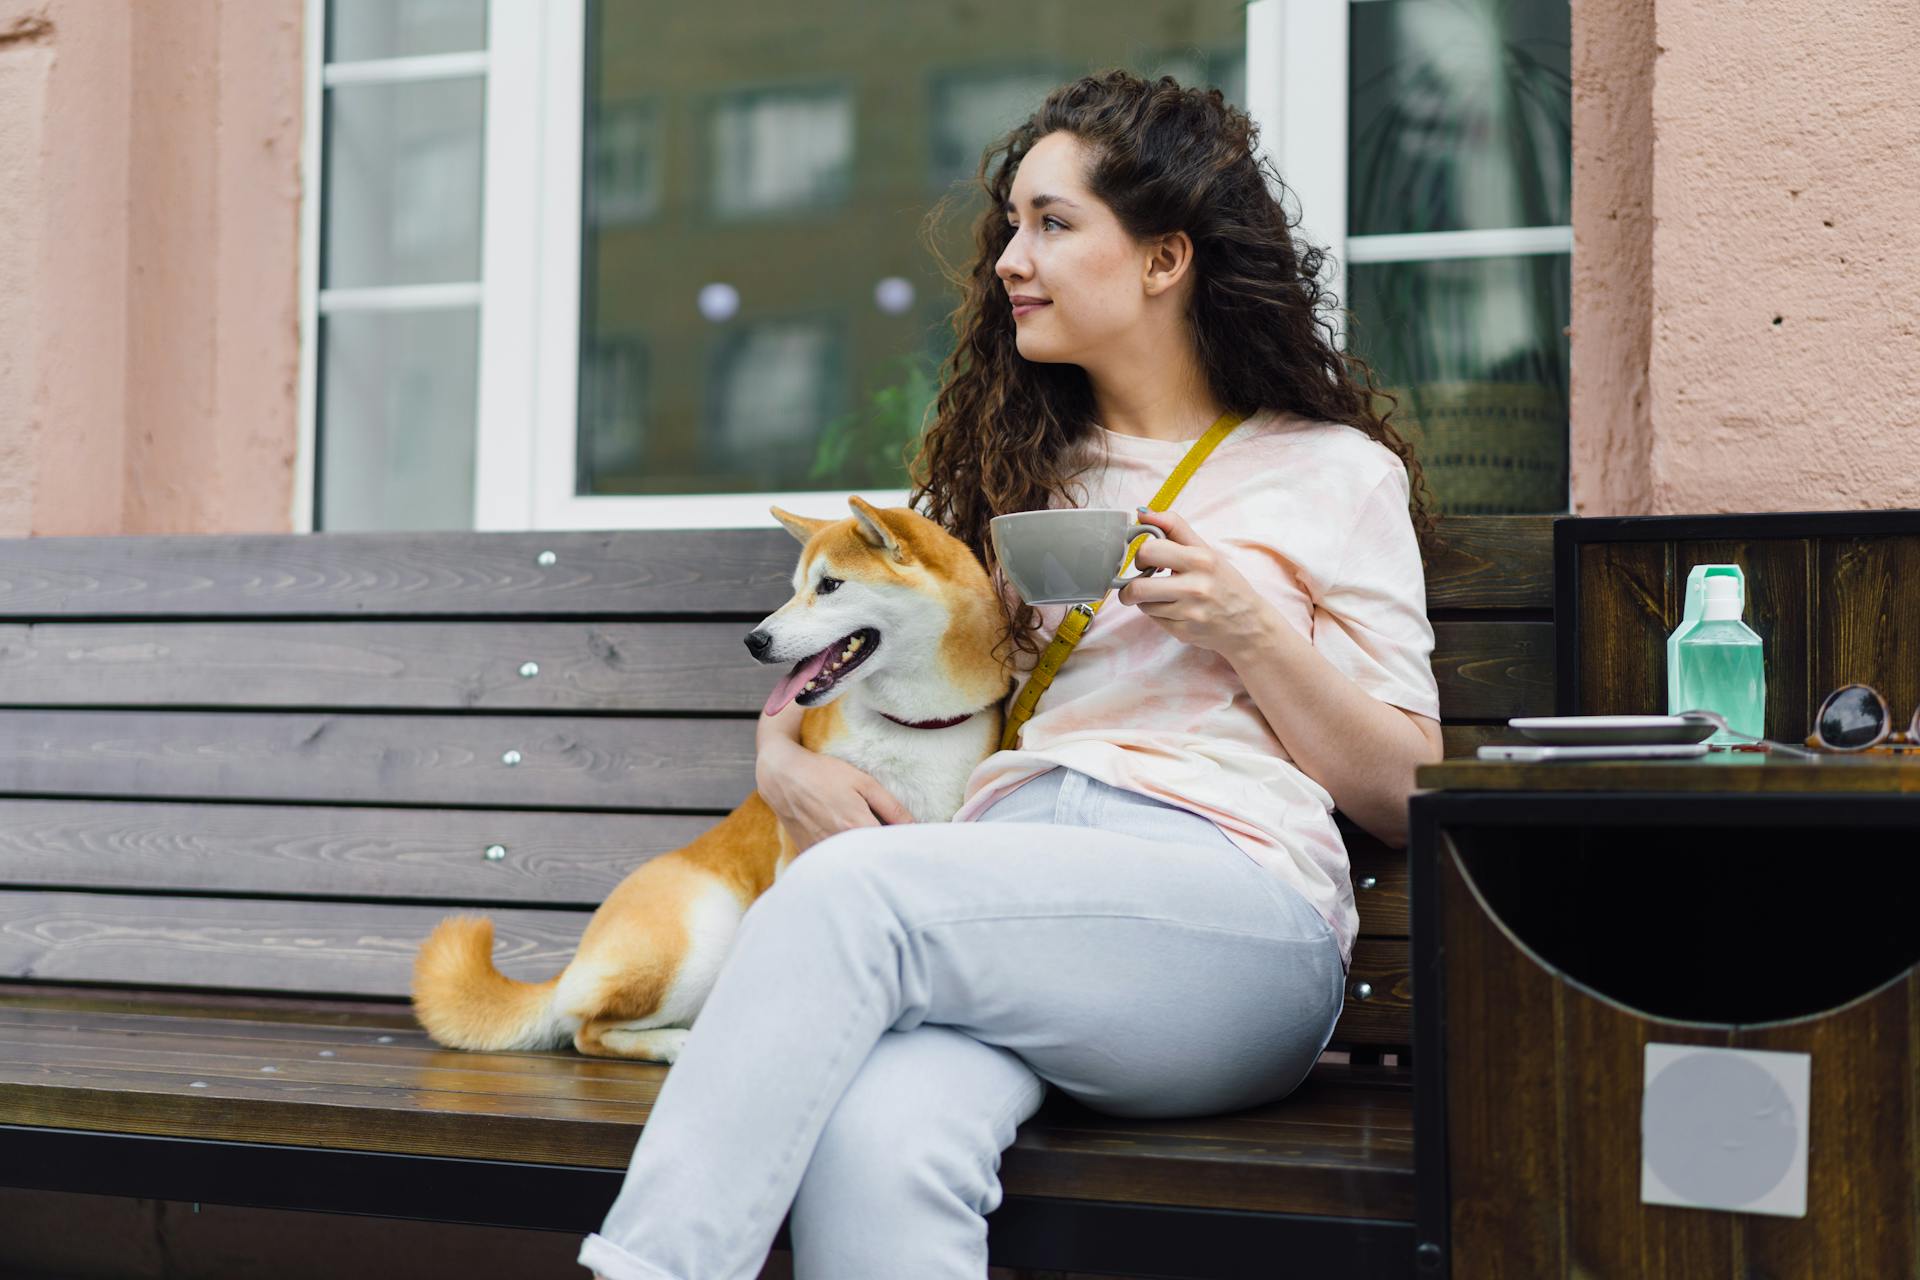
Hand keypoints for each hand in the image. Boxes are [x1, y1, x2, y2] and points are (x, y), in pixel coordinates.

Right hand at [755, 735, 914, 852]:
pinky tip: (849, 853)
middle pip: (871, 861)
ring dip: (864, 862)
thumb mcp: (863, 782)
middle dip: (884, 858)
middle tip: (895, 854)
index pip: (889, 848)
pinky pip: (832, 866)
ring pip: (851, 866)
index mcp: (855, 825)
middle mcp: (838, 843)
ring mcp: (821, 852)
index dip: (902, 849)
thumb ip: (891, 807)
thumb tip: (915, 827)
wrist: (782, 776)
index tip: (912, 849)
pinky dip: (843, 862)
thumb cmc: (823, 774)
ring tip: (868, 849)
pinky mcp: (808, 854)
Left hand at [1117, 507, 1274, 660]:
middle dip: (1131, 586)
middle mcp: (1196, 587)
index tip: (1146, 560)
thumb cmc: (1224, 583)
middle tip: (1142, 581)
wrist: (1249, 623)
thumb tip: (1142, 513)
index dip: (1141, 555)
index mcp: (1201, 559)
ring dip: (1146, 600)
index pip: (1149, 550)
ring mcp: (1189, 612)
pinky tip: (1176, 610)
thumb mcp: (1206, 550)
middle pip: (1137, 587)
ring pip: (1143, 604)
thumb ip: (1174, 528)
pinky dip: (1158, 614)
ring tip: (1165, 596)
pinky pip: (1154, 620)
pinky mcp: (1183, 632)